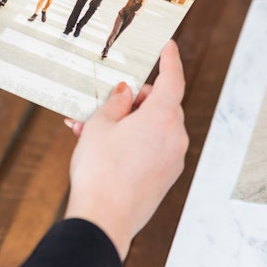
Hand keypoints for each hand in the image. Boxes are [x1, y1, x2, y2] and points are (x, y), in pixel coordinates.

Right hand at [64, 41, 188, 260]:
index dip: (170, 60)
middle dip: (134, 101)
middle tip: (105, 104)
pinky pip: (154, 149)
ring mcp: (174, 158)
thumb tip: (127, 92)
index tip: (168, 46)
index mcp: (163, 117)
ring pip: (154, 128)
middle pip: (160, 105)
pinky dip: (135, 142)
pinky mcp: (167, 177)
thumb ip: (116, 103)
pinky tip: (106, 149)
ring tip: (91, 130)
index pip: (173, 79)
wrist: (104, 220)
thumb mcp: (100, 126)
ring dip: (130, 124)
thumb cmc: (99, 169)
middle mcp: (176, 136)